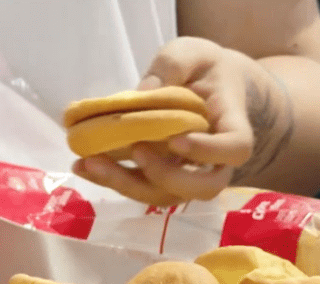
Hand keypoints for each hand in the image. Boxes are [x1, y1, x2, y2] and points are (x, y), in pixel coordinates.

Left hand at [72, 37, 262, 205]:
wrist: (206, 86)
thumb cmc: (203, 68)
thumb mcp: (191, 52)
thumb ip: (172, 66)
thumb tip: (142, 93)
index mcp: (232, 125)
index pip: (235, 149)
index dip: (209, 152)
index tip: (176, 141)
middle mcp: (216, 160)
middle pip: (204, 187)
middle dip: (166, 177)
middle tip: (135, 151)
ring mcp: (189, 174)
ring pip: (168, 196)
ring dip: (127, 185)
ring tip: (90, 163)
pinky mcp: (162, 178)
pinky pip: (142, 189)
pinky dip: (112, 180)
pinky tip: (83, 165)